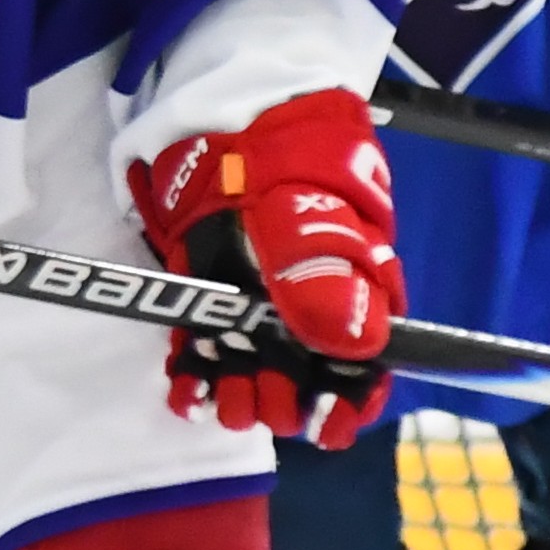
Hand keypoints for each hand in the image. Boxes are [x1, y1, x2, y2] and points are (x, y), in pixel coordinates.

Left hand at [128, 87, 404, 446]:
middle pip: (304, 384)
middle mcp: (308, 315)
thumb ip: (325, 276)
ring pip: (254, 379)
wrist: (227, 122)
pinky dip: (195, 386)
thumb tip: (356, 344)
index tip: (325, 426)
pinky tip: (187, 398)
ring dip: (240, 398)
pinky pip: (207, 359)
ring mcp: (257, 313)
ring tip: (224, 396)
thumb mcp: (308, 215)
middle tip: (264, 391)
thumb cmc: (285, 164)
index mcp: (355, 296)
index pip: (363, 370)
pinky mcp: (211, 306)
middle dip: (285, 400)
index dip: (347, 405)